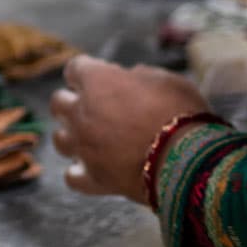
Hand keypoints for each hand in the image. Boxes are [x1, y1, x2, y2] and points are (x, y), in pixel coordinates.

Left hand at [50, 55, 209, 203]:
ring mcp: (83, 147)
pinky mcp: (93, 178)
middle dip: (72, 101)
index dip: (88, 71)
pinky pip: (72, 177)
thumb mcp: (166, 79)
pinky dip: (80, 173)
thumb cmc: (180, 111)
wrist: (187, 160)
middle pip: (58, 102)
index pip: (75, 68)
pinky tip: (91, 169)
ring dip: (72, 136)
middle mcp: (81, 112)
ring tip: (89, 139)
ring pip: (59, 139)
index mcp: (96, 81)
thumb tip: (131, 78)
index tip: (102, 75)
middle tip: (92, 107)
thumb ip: (141, 76)